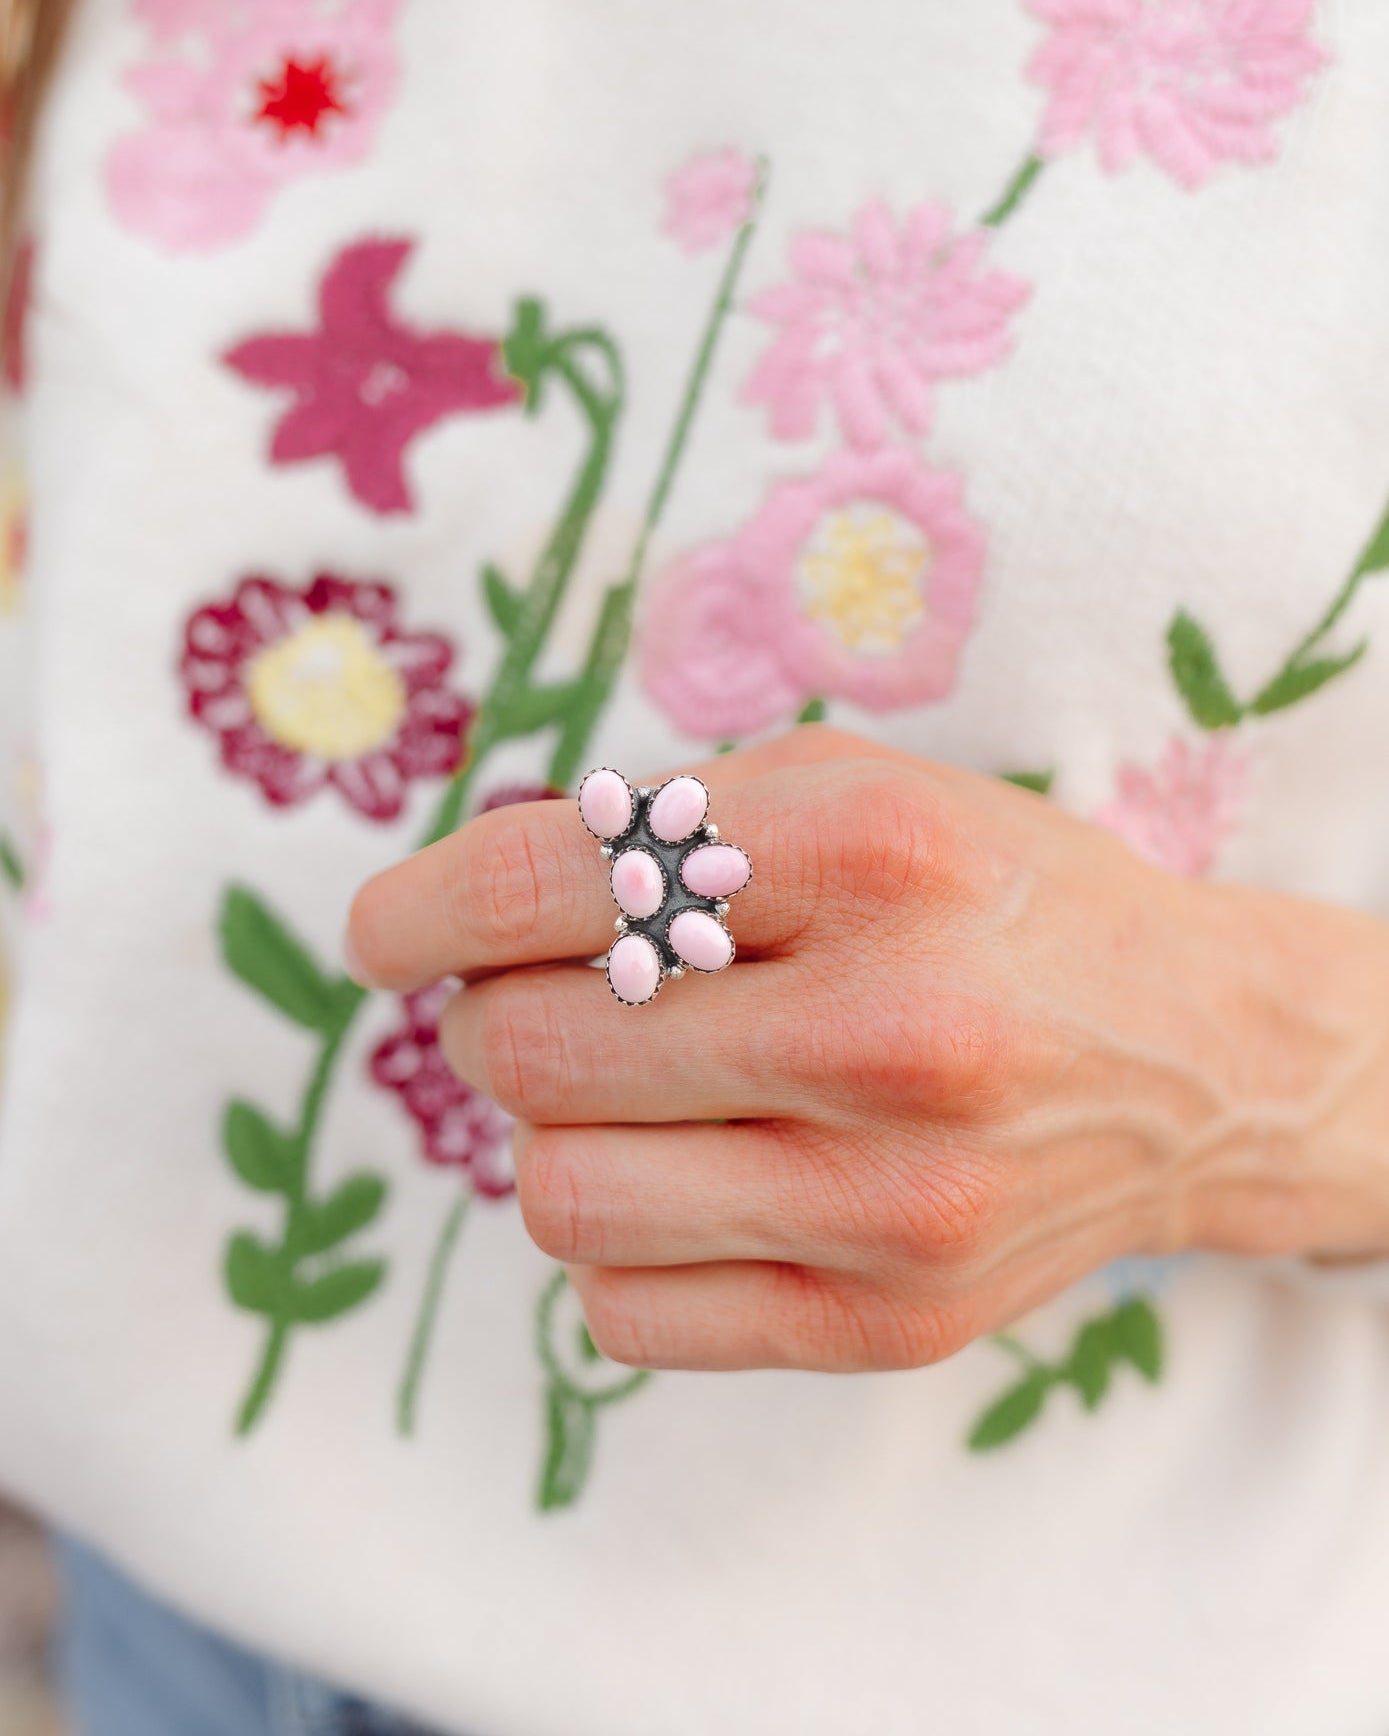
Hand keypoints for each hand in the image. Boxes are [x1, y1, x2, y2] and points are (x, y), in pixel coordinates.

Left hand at [346, 726, 1388, 1370]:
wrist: (1192, 1059)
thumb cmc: (989, 900)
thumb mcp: (847, 792)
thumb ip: (652, 832)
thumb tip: (451, 917)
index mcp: (868, 856)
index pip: (551, 882)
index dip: (422, 909)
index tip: (389, 933)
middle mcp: (890, 1034)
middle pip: (525, 1050)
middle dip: (494, 1013)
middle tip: (553, 995)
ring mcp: (896, 1203)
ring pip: (556, 1196)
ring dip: (551, 1132)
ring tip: (629, 1090)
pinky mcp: (893, 1324)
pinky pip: (622, 1317)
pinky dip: (615, 1245)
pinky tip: (688, 1182)